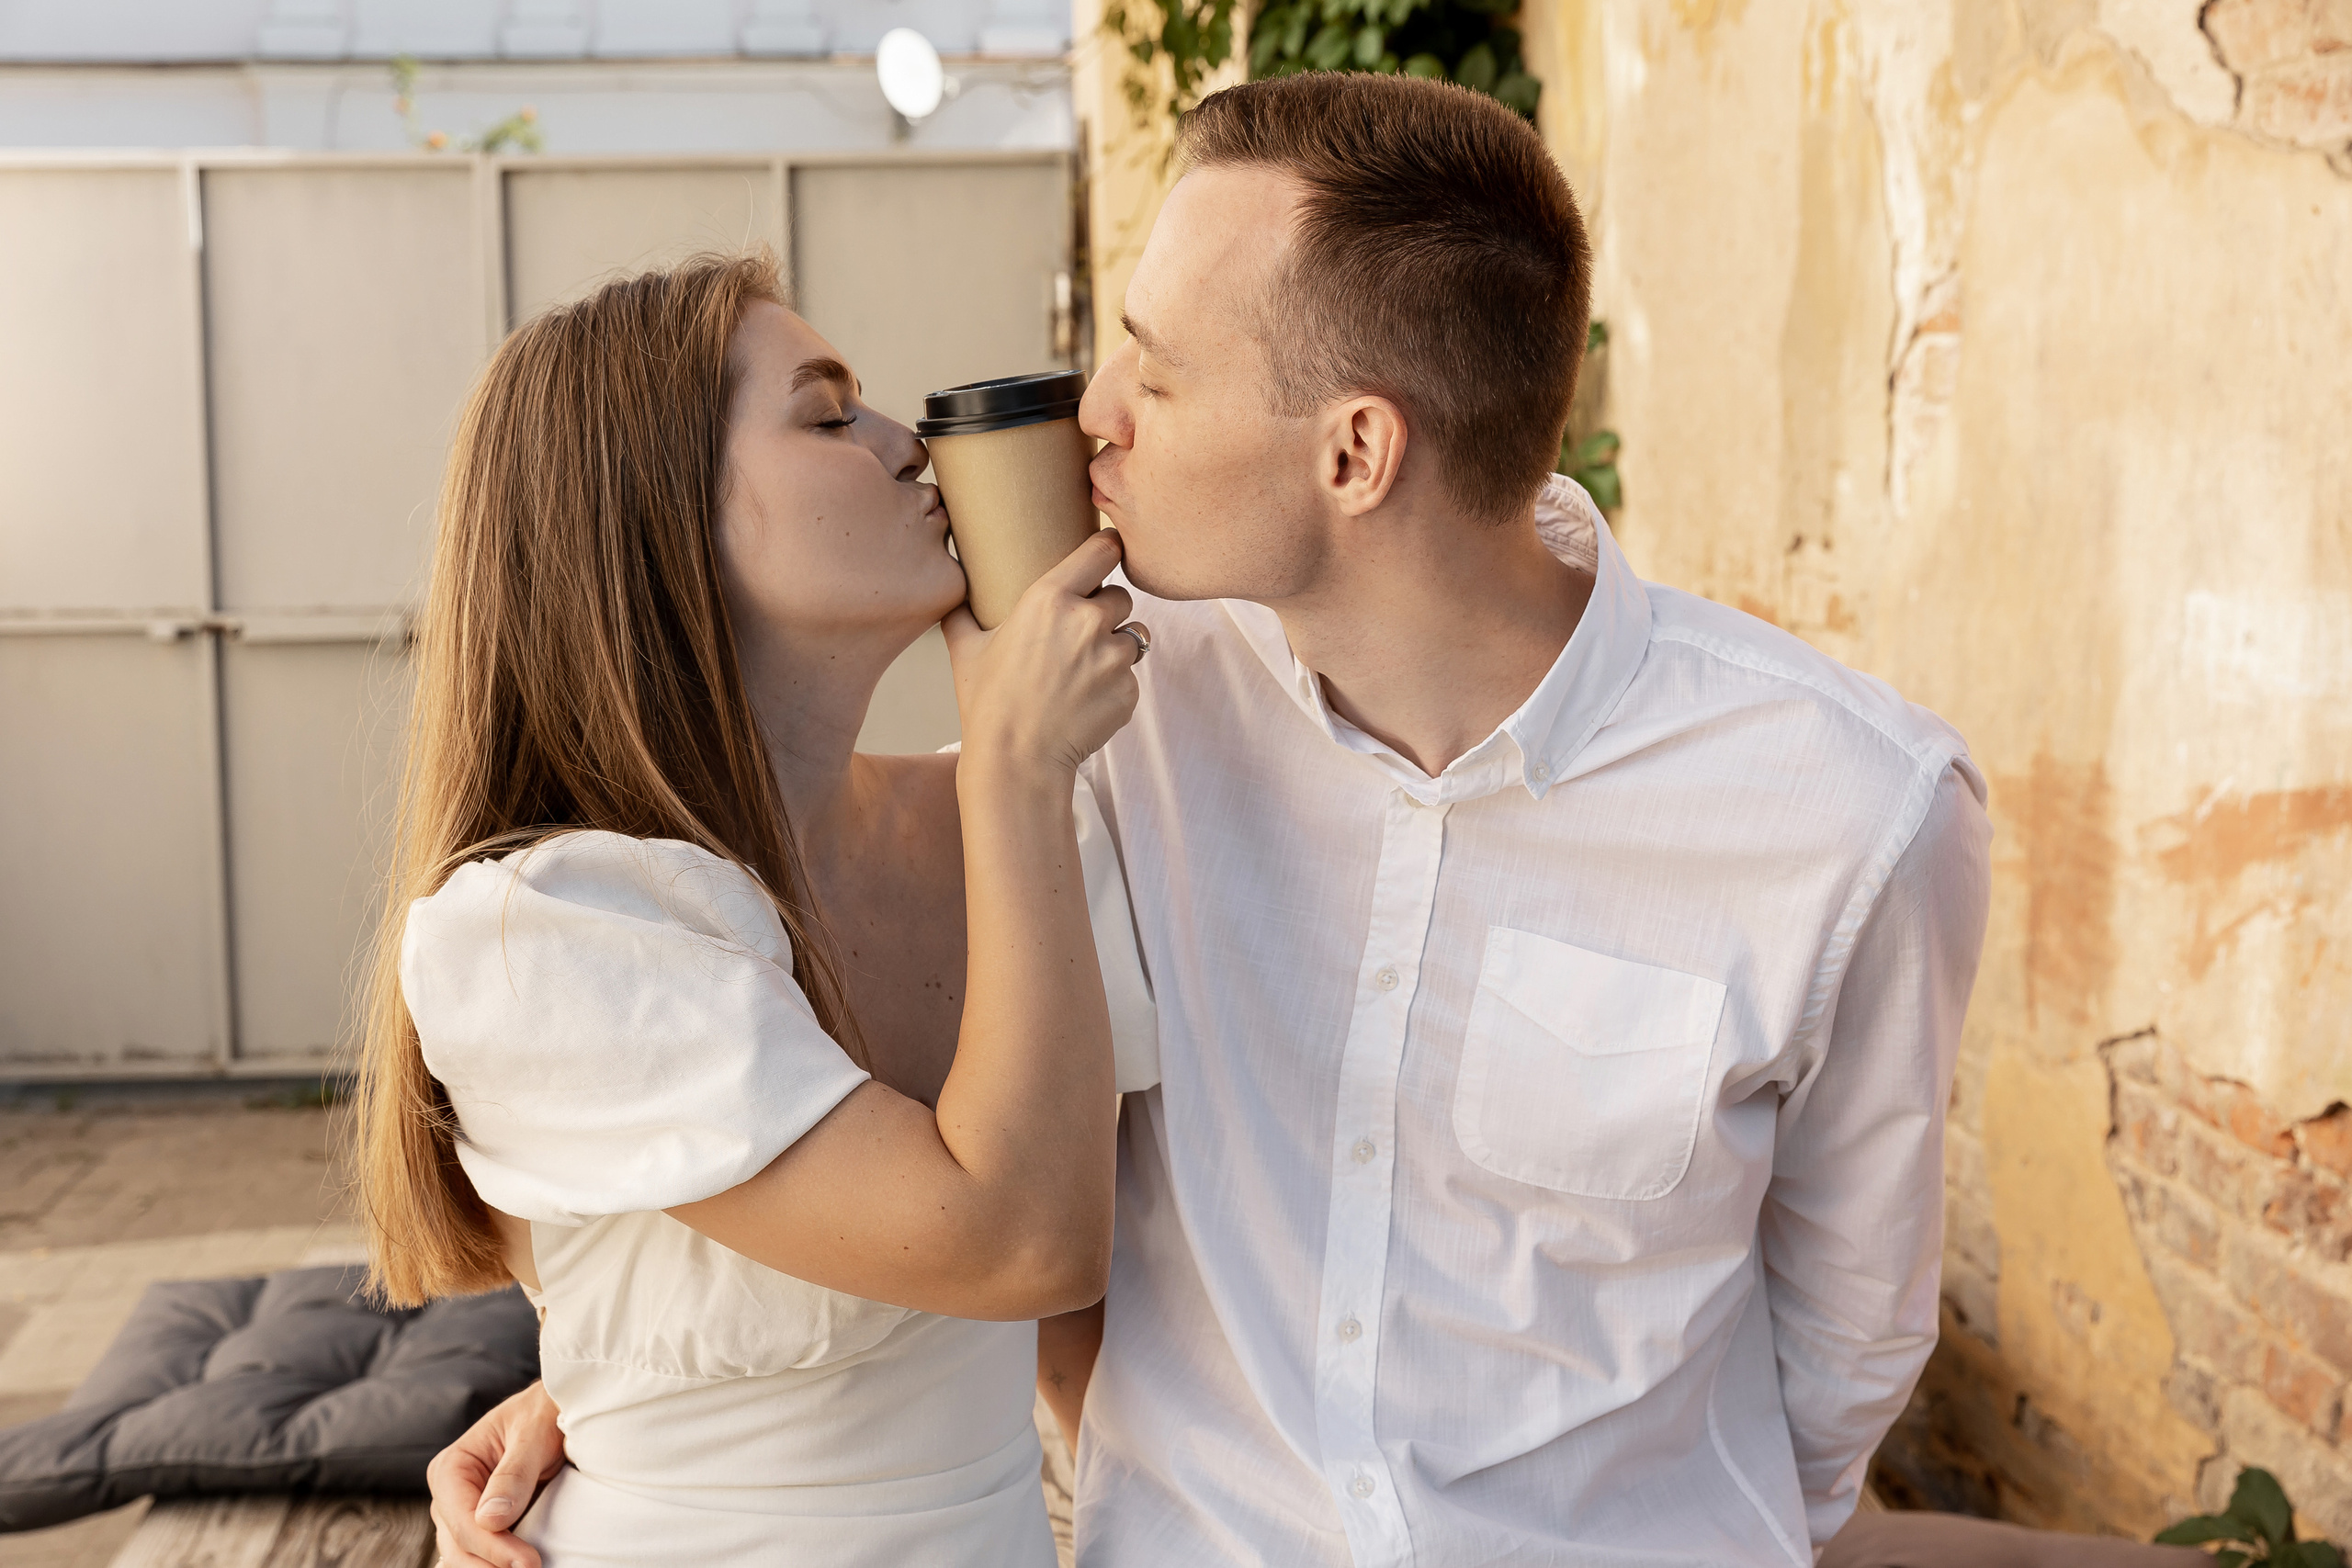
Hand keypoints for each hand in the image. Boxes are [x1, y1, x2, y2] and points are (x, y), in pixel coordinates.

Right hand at [426, 1379, 566, 1567]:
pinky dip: (497, 1566)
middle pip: (458, 1546)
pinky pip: (482, 1556)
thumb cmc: (543, 1415)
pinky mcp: (483, 1527)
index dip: (492, 1547)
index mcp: (451, 1468)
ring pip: (465, 1558)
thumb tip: (490, 1520)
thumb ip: (514, 1474)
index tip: (528, 1563)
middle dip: (491, 1565)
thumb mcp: (533, 1434)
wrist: (557, 1413)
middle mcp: (449, 1495)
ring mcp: (463, 1514)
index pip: (463, 1520)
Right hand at [944, 530, 1142, 775]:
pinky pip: (1131, 677)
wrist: (1016, 761)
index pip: (1102, 550)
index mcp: (1050, 598)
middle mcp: (1089, 621)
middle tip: (1078, 636)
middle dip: (1105, 611)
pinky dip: (1114, 686)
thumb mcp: (966, 650)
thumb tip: (954, 593)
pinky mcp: (1129, 691)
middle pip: (1121, 596)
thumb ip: (963, 613)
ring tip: (1081, 673)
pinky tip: (1084, 702)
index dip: (1109, 548)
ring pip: (1132, 637)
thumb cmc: (988, 704)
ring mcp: (1114, 658)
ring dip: (1113, 648)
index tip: (1110, 550)